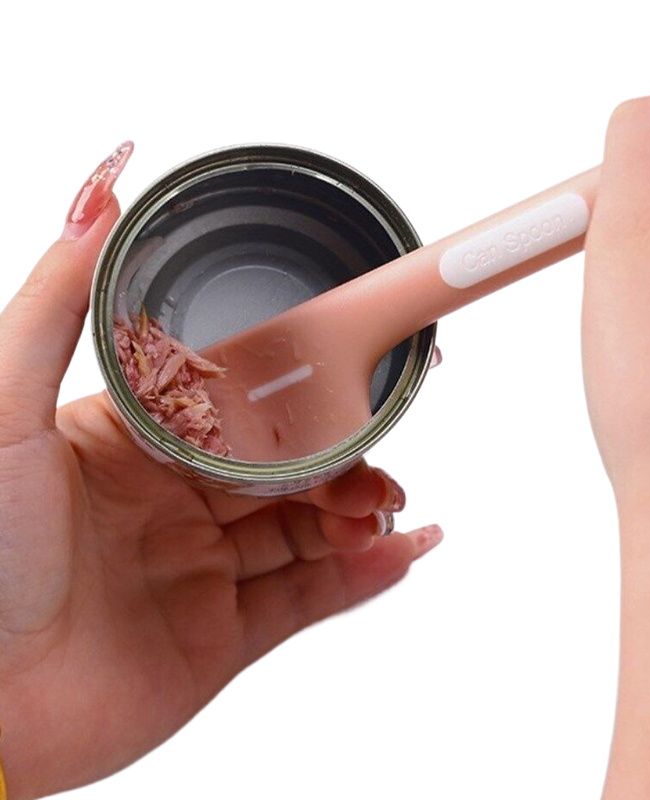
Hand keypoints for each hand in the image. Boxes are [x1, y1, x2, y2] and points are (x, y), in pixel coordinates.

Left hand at [0, 144, 441, 799]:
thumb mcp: (5, 408)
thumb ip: (58, 301)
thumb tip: (97, 194)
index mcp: (133, 445)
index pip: (239, 401)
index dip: (298, 384)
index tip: (347, 365)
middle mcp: (172, 504)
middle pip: (286, 467)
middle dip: (342, 458)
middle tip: (379, 455)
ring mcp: (202, 571)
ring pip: (306, 530)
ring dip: (359, 514)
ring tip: (390, 507)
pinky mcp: (222, 636)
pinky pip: (309, 599)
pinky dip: (362, 576)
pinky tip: (399, 551)